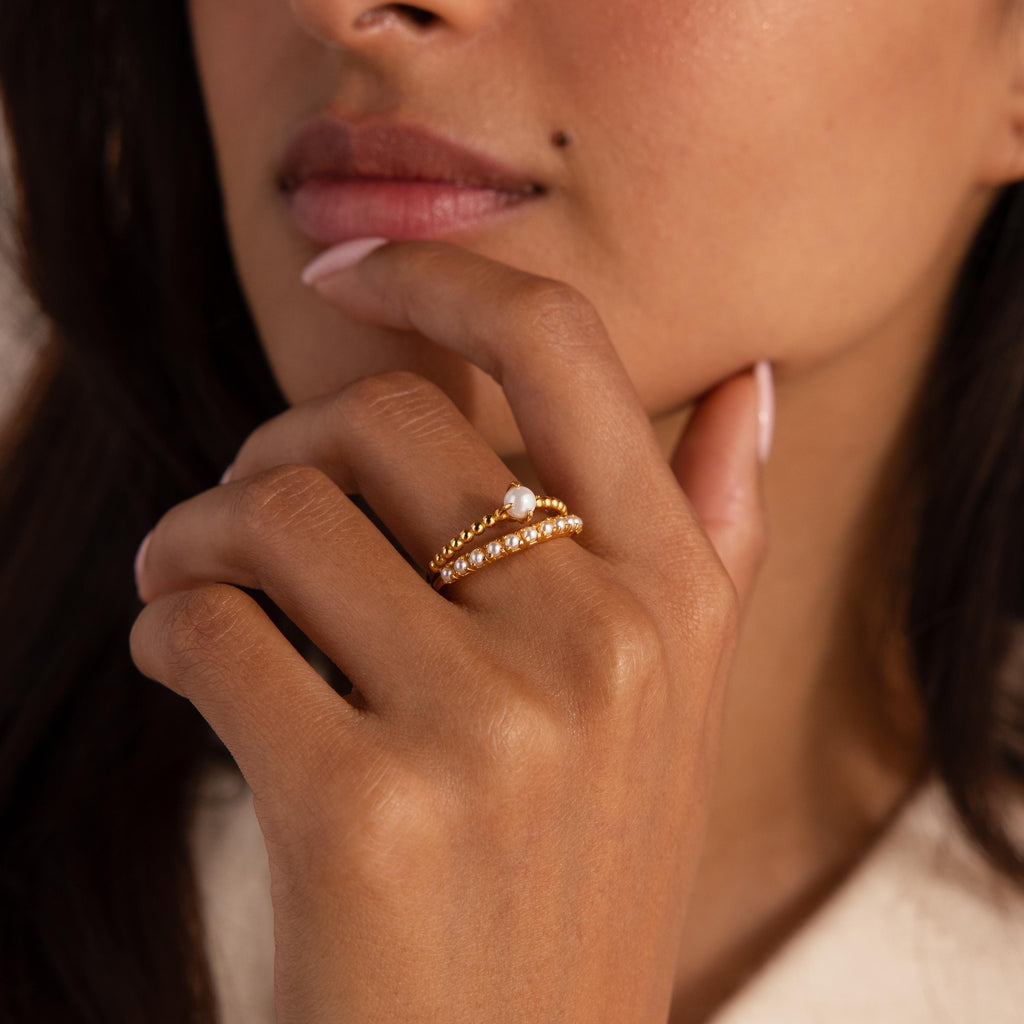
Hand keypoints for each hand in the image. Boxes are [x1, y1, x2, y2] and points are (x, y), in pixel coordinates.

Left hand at [129, 242, 769, 1022]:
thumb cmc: (575, 870)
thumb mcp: (676, 701)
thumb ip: (715, 536)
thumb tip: (752, 385)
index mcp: (671, 596)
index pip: (558, 344)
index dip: (440, 272)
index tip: (346, 272)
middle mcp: (602, 642)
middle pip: (375, 420)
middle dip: (276, 454)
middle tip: (246, 522)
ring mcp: (492, 725)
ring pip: (275, 513)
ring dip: (197, 542)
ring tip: (194, 593)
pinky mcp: (367, 808)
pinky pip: (208, 626)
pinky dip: (167, 629)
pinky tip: (183, 665)